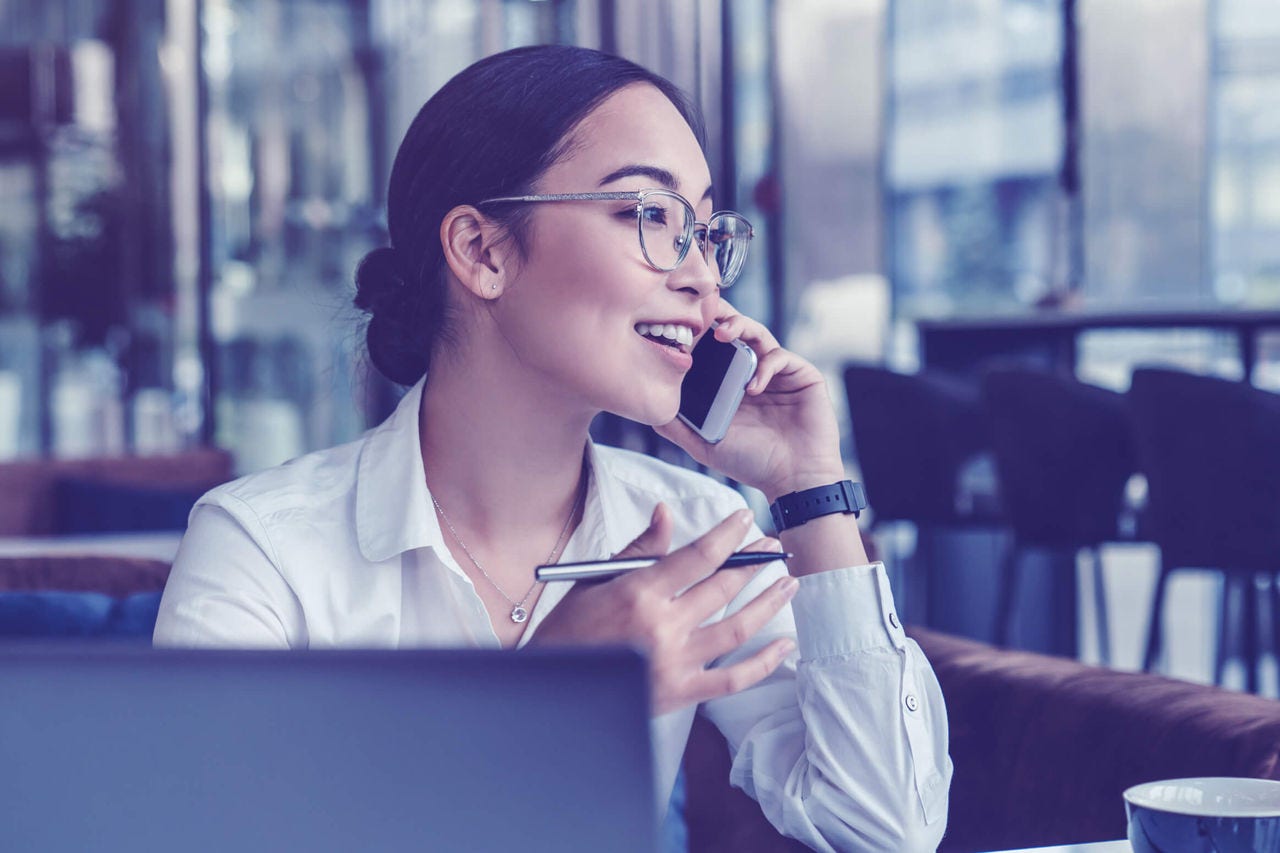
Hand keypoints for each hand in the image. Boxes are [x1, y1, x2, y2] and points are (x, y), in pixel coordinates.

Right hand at [529, 504, 797, 715]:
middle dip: (754, 564)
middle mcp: (662, 627)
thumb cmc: (570, 631)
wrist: (554, 689)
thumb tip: (666, 513)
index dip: (726, 535)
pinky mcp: (682, 693)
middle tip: (772, 548)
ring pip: (737, 629)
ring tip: (788, 582)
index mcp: (639, 594)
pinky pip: (734, 679)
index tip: (744, 519)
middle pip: (723, 588)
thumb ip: (639, 550)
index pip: (697, 556)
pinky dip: (764, 663)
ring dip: (769, 603)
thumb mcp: (595, 581)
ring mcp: (676, 663)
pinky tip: (785, 644)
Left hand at [656, 303, 844, 500]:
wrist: (794, 480)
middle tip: (703, 312)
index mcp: (732, 383)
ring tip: (722, 336)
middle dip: (719, 317)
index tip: (679, 323)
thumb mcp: (705, 444)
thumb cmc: (752, 464)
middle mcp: (754, 372)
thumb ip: (677, 427)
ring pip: (759, 334)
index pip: (714, 348)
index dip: (700, 332)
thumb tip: (648, 409)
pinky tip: (753, 387)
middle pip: (737, 331)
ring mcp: (779, 373)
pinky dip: (764, 365)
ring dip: (740, 327)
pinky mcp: (802, 376)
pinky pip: (781, 357)